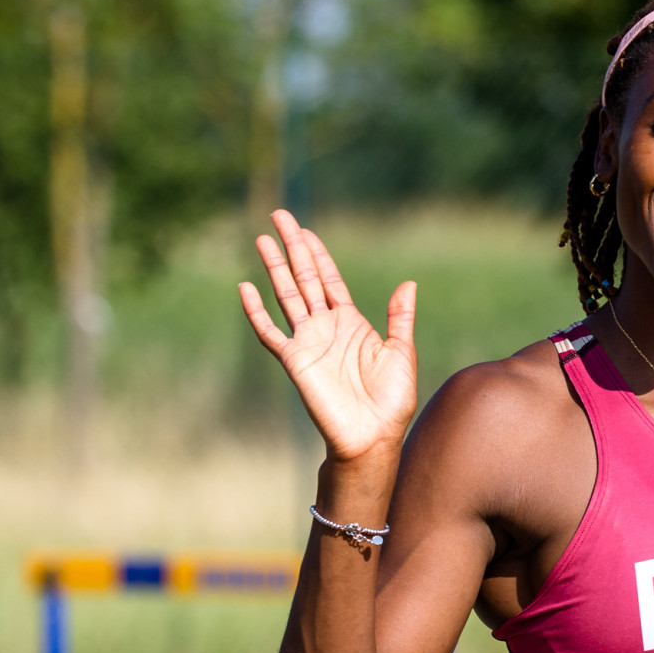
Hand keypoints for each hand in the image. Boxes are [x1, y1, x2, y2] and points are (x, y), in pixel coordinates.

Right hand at [239, 210, 417, 463]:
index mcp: (351, 323)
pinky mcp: (294, 361)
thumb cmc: (391, 401)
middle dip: (293, 248)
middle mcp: (326, 328)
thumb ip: (399, 317)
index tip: (305, 230)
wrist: (373, 436)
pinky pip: (270, 332)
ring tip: (262, 239)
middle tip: (279, 216)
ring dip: (274, 268)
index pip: (330, 279)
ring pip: (286, 296)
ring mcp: (308, 342)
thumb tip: (408, 282)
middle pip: (305, 278)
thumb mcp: (402, 352)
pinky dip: (256, 311)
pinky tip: (245, 288)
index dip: (318, 254)